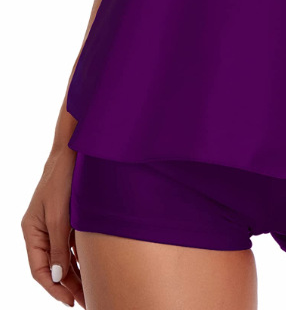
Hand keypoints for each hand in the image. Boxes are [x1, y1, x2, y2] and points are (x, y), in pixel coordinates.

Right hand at [21, 144, 84, 307]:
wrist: (75, 150)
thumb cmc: (62, 179)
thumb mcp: (59, 215)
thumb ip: (58, 246)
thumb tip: (58, 276)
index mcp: (32, 231)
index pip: (40, 269)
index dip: (54, 288)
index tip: (70, 301)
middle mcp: (41, 230)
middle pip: (53, 266)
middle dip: (68, 285)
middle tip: (86, 301)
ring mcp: (54, 225)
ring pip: (64, 257)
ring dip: (76, 274)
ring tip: (91, 291)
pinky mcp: (67, 218)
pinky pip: (72, 245)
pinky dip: (81, 258)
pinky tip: (93, 269)